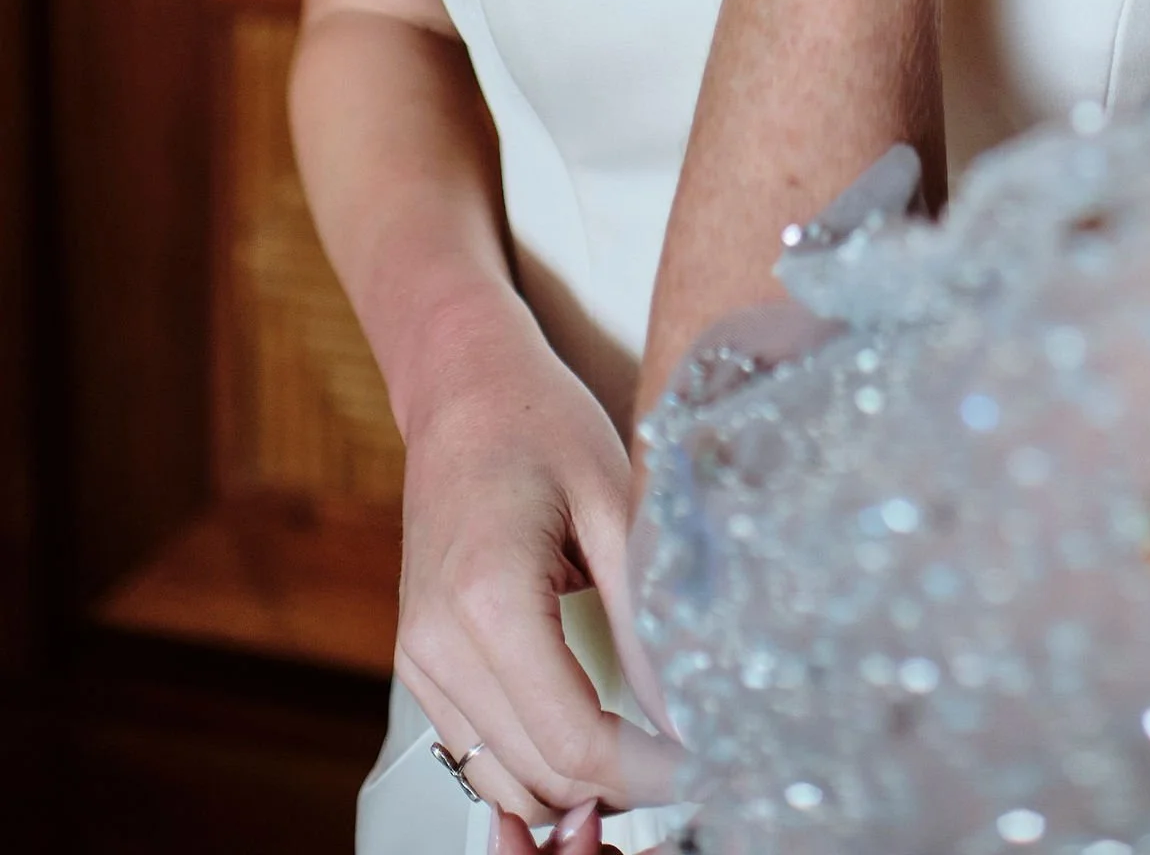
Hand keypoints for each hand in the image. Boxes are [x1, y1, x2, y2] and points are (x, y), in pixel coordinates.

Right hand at [395, 293, 683, 832]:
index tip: (702, 766)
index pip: (574, 738)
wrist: (462, 389)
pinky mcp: (420, 660)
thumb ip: (644, 614)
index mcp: (488, 600)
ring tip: (645, 754)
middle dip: (620, 787)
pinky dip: (534, 761)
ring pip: (504, 778)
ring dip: (575, 786)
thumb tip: (684, 708)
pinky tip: (590, 733)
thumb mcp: (614, 502)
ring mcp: (420, 657)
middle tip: (687, 763)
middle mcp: (439, 642)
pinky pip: (478, 749)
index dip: (648, 772)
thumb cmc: (537, 422)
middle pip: (540, 773)